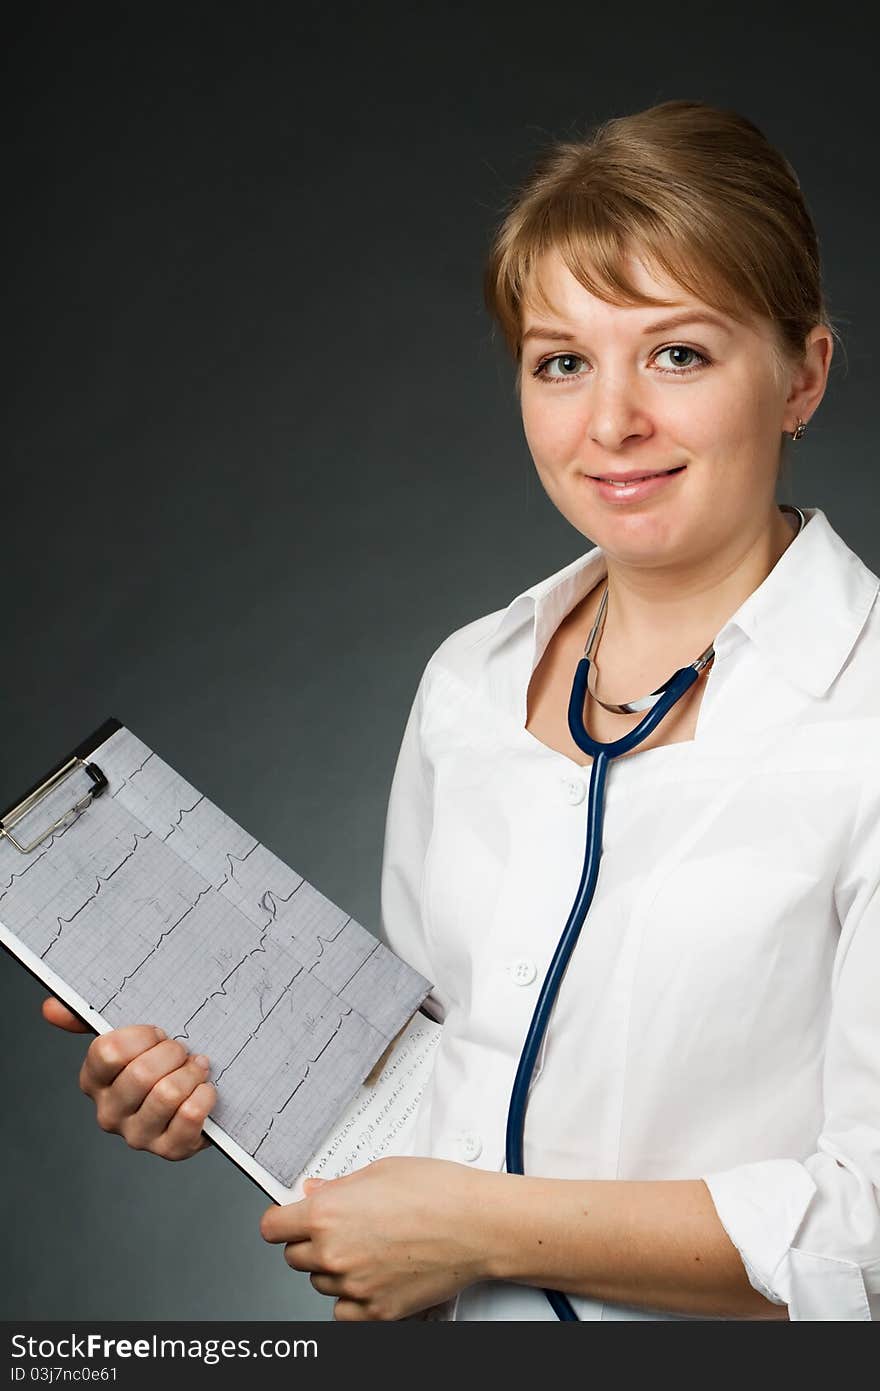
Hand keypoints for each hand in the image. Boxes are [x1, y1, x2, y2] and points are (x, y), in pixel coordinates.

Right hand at [42, 995, 215, 1160]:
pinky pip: (189, 1116)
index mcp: (93, 1082)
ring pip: (167, 1093)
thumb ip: (88, 1020)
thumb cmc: (157, 1064)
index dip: (142, 1036)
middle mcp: (109, 1113)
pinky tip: (204, 1089)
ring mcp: (138, 1135)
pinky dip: (204, 1096)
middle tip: (181, 1052)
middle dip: (172, 1053)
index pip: (108, 1051)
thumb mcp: (127, 1038)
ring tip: (196, 1068)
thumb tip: (51, 1007)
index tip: (158, 1034)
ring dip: (191, 1073)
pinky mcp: (170, 1149)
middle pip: (141, 1074)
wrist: (194, 1099)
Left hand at [260, 1156, 493, 1319]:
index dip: (281, 1221)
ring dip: (333, 1269)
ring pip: (320, 1283)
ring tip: (368, 1247)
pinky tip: (372, 1276)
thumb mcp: (379, 1170)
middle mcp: (333, 1253)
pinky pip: (342, 1312)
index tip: (289, 1220)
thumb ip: (337, 1187)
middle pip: (293, 1258)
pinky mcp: (376, 1312)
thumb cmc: (438, 1191)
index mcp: (327, 1213)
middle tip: (341, 1229)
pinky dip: (352, 1298)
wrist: (478, 1225)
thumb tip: (312, 1193)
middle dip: (311, 1243)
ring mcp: (354, 1287)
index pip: (272, 1228)